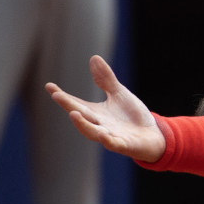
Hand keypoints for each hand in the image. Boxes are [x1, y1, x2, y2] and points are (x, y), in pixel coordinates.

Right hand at [46, 56, 164, 162]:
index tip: (49, 86)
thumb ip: (105, 80)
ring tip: (73, 114)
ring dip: (82, 124)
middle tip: (57, 95)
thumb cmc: (133, 117)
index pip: (76, 103)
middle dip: (69, 106)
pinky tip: (102, 134)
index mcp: (96, 113)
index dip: (63, 96)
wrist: (153, 136)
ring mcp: (111, 136)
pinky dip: (107, 140)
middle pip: (81, 116)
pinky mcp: (125, 145)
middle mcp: (100, 125)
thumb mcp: (119, 94)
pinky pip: (114, 144)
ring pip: (93, 132)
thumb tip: (94, 58)